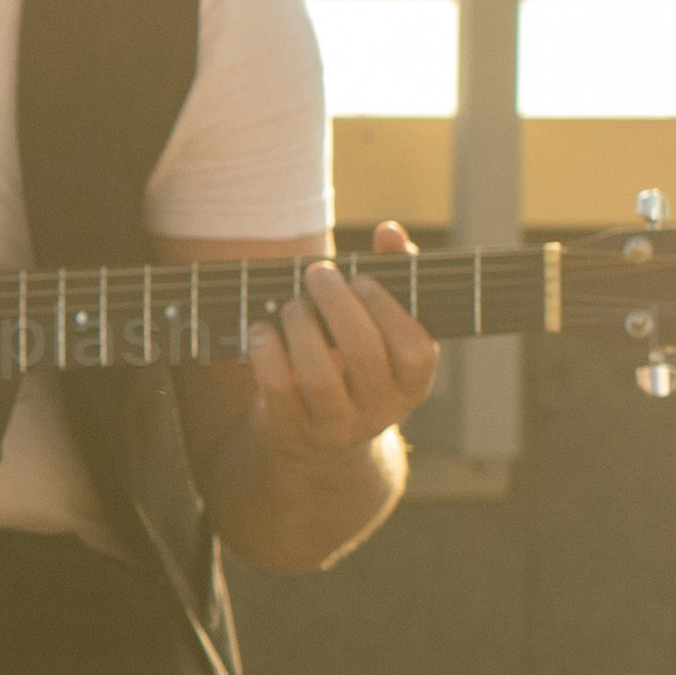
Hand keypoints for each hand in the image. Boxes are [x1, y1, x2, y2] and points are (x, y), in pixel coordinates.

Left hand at [233, 220, 441, 455]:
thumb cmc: (352, 362)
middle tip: (317, 275)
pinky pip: (277, 387)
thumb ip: (392, 275)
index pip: (415, 349)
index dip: (387, 309)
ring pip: (319, 376)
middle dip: (337, 304)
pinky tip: (261, 328)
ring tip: (292, 305)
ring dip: (301, 327)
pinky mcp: (292, 430)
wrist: (317, 441)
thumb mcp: (379, 328)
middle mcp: (380, 410)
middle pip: (363, 353)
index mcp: (412, 384)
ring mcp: (335, 426)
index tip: (361, 279)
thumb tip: (390, 232)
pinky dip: (266, 350)